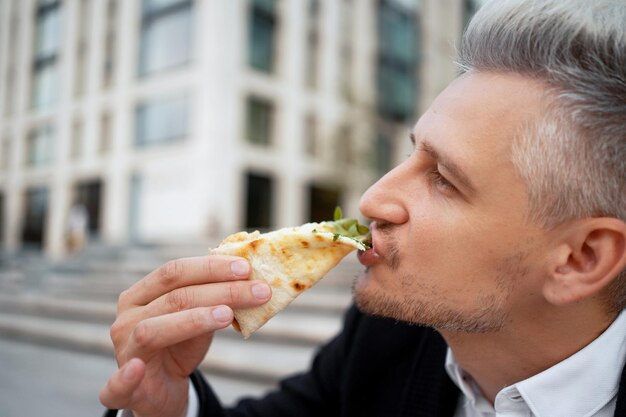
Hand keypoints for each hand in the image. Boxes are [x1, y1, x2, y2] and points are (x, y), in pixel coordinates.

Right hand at [99, 255, 270, 416]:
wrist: (163, 391)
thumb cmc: (180, 346)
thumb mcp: (200, 319)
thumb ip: (216, 299)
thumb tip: (253, 277)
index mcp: (140, 295)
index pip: (174, 272)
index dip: (210, 267)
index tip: (247, 267)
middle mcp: (127, 318)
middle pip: (173, 297)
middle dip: (220, 290)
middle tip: (259, 290)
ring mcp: (124, 350)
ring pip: (154, 329)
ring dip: (194, 320)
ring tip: (228, 315)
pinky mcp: (123, 387)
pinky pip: (116, 384)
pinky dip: (125, 378)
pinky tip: (137, 369)